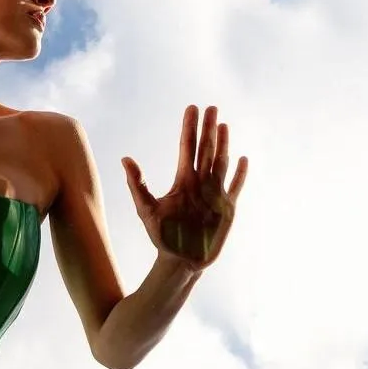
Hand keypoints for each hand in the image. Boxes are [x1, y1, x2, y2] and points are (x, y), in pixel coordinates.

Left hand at [122, 106, 248, 271]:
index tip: (192, 108)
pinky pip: (234, 188)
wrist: (179, 261)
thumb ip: (137, 184)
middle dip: (208, 129)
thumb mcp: (146, 209)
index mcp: (182, 181)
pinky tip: (242, 159)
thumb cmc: (162, 236)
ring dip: (223, 145)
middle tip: (212, 107)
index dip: (189, 128)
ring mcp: (214, 195)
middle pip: (205, 151)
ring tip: (224, 125)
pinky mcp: (226, 209)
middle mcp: (199, 184)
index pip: (186, 148)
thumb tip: (125, 158)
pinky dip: (239, 174)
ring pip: (220, 164)